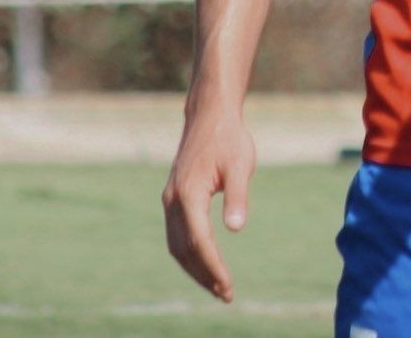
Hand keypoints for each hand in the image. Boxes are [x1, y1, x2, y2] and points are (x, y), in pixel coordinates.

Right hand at [161, 105, 254, 303]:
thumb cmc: (229, 139)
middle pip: (184, 249)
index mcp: (189, 193)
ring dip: (195, 268)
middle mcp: (173, 200)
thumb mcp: (240, 165)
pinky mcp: (173, 199)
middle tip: (226, 294)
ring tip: (217, 287)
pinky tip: (204, 263)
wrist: (210, 116)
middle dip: (204, 275)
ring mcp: (170, 200)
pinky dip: (189, 254)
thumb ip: (237, 196)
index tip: (228, 286)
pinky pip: (177, 235)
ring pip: (177, 245)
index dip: (213, 266)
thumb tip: (236, 228)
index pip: (200, 241)